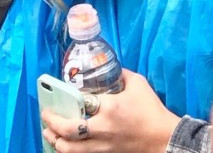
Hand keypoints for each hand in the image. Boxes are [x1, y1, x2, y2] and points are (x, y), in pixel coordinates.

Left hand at [41, 70, 181, 152]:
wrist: (166, 140)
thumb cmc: (152, 111)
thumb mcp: (138, 84)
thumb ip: (120, 74)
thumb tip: (107, 67)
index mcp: (109, 107)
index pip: (79, 101)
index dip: (65, 98)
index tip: (58, 95)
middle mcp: (102, 128)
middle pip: (67, 130)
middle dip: (51, 123)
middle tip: (45, 115)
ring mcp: (102, 146)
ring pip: (70, 149)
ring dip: (55, 141)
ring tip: (48, 133)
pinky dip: (69, 151)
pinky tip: (63, 145)